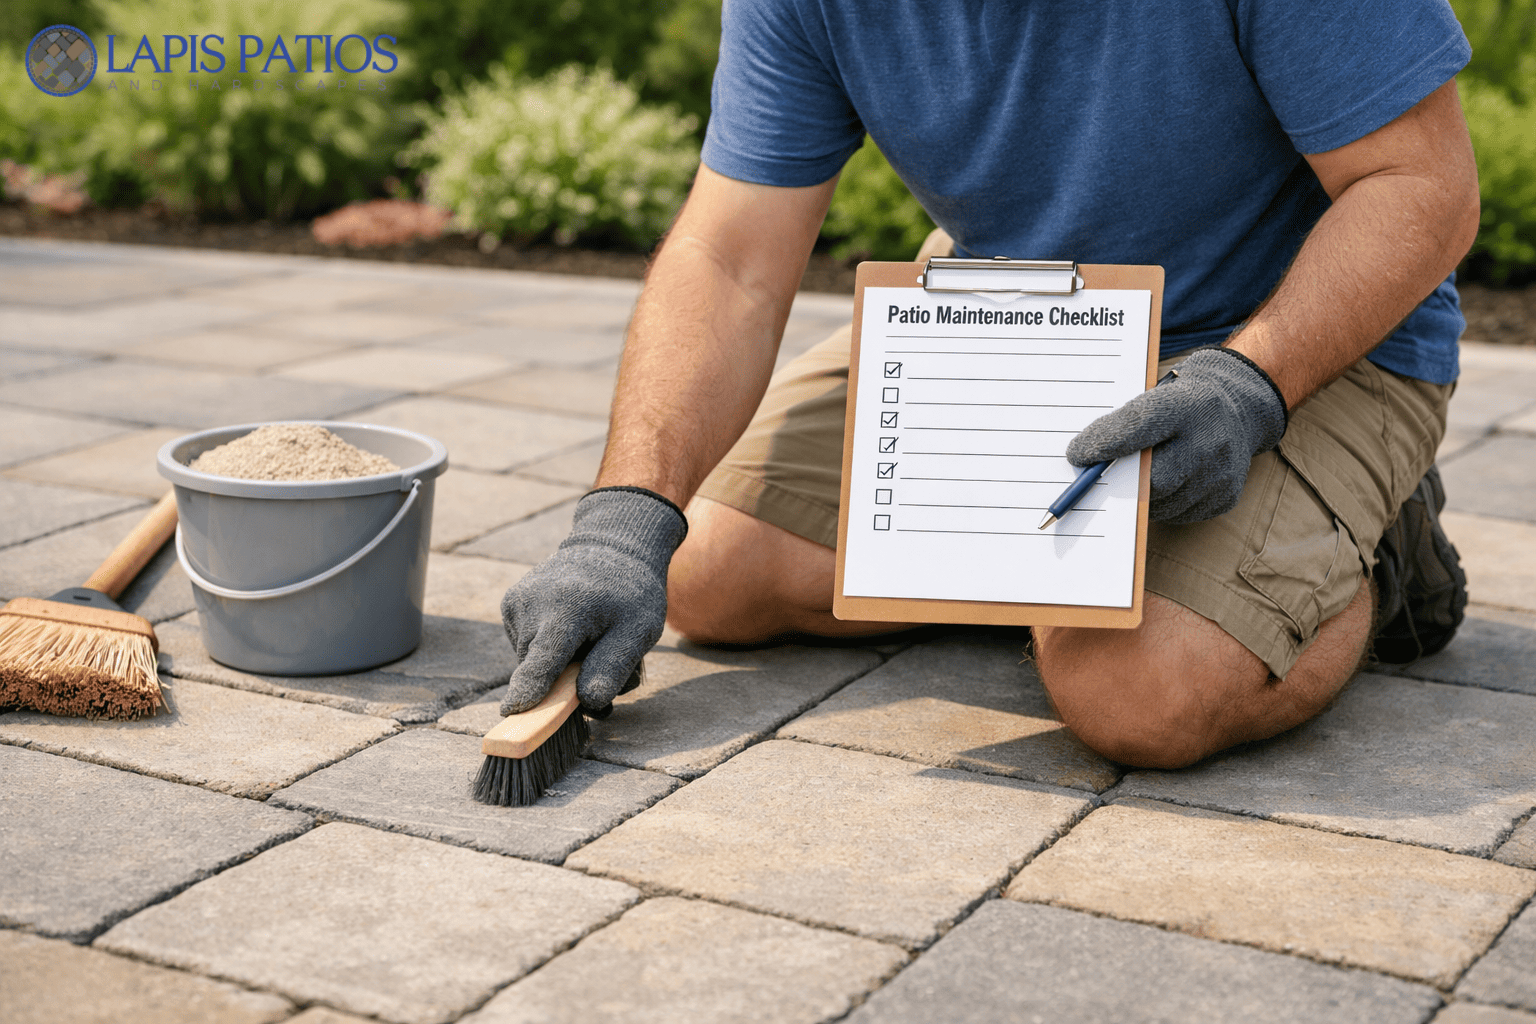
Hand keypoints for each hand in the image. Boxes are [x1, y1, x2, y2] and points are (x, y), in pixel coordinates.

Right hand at [499, 487, 686, 715]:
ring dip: (559, 666)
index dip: (529, 691)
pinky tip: (570, 628)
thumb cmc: (630, 593)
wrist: (611, 546)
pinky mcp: (510, 604)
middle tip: (603, 663)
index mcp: (566, 609)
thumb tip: (588, 703)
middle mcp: (532, 603)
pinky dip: (549, 649)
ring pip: (532, 661)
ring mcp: (516, 602)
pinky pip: (527, 647)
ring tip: (588, 638)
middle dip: (567, 683)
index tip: (511, 713)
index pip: (542, 660)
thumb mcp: (639, 630)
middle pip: (539, 670)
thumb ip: (612, 667)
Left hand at [1065, 348, 1287, 523]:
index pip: (1137, 426)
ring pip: (1163, 503)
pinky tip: (1164, 487)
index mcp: (1185, 405)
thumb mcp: (1155, 396)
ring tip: (1135, 481)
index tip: (1076, 455)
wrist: (1238, 408)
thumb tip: (1084, 460)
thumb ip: (1124, 424)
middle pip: (1152, 478)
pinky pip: (1179, 513)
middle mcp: (1209, 439)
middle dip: (1120, 483)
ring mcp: (1221, 472)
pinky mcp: (1225, 497)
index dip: (1103, 443)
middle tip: (1096, 483)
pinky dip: (1162, 505)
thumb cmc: (1181, 404)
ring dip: (1139, 498)